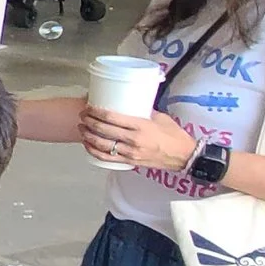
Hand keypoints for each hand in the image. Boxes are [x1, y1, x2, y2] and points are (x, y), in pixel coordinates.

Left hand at [78, 106, 197, 171]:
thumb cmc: (174, 134)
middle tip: (82, 115)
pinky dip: (94, 151)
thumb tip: (129, 103)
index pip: (112, 118)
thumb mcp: (160, 117)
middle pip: (103, 130)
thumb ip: (143, 111)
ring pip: (102, 145)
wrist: (183, 156)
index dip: (97, 112)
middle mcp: (133, 139)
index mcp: (140, 126)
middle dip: (89, 122)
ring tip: (81, 128)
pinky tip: (88, 145)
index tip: (89, 107)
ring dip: (88, 136)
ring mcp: (130, 152)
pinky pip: (107, 158)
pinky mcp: (129, 162)